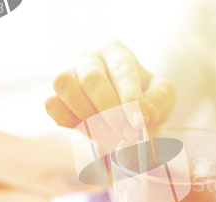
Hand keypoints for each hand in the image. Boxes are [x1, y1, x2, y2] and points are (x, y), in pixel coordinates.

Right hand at [45, 39, 174, 140]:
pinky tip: (88, 130)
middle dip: (109, 112)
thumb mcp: (162, 95)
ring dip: (87, 115)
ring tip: (108, 135)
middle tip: (126, 135)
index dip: (130, 99)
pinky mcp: (55, 95)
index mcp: (117, 52)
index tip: (139, 122)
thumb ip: (158, 100)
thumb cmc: (145, 96)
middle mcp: (90, 58)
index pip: (122, 71)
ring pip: (65, 86)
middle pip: (91, 79)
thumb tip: (146, 113)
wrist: (127, 110)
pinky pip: (52, 104)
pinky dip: (67, 120)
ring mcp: (69, 75)